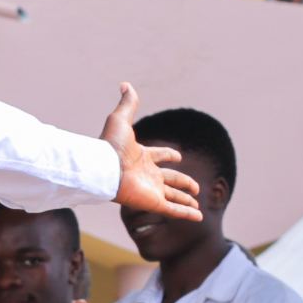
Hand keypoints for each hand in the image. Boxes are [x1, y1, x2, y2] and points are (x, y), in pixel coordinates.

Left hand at [101, 82, 205, 220]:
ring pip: (173, 197)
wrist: (103, 167)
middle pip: (170, 180)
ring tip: (197, 205)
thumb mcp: (121, 119)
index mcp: (141, 157)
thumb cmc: (110, 145)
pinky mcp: (152, 202)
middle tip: (195, 188)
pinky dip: (186, 214)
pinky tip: (198, 218)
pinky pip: (173, 210)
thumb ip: (128, 103)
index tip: (178, 157)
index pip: (158, 156)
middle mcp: (147, 175)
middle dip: (183, 183)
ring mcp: (150, 190)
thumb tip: (125, 84)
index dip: (168, 155)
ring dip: (186, 201)